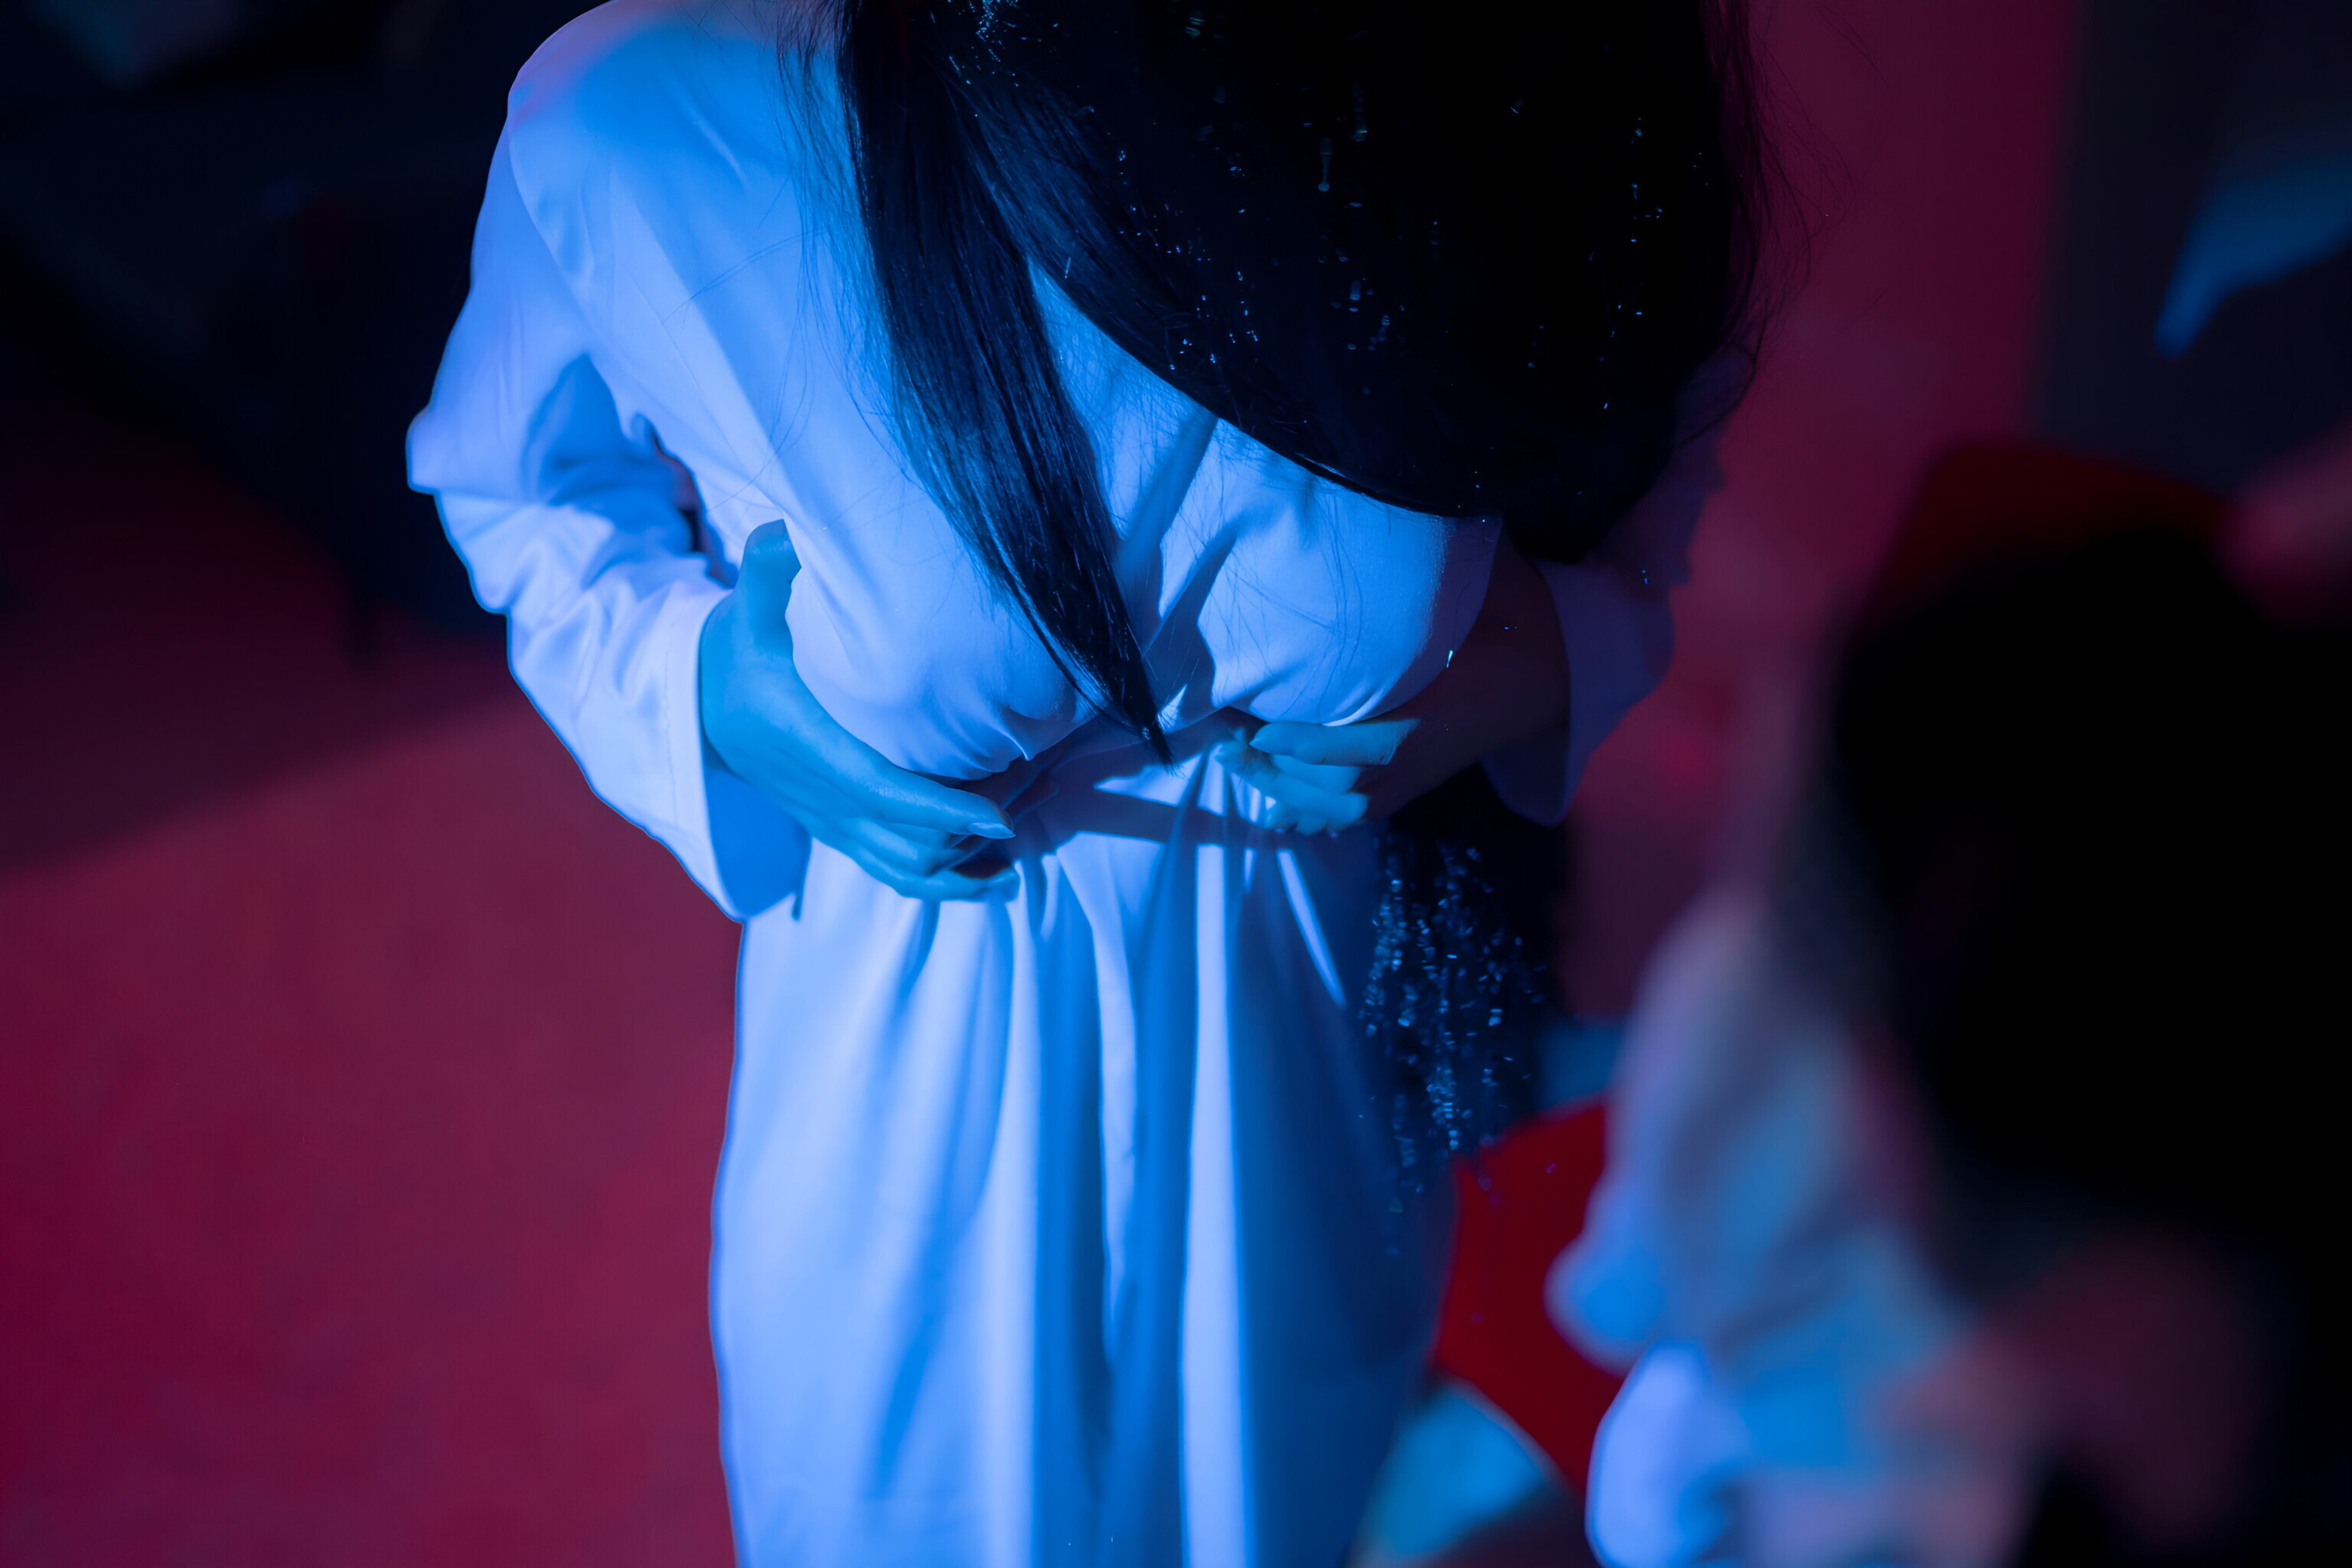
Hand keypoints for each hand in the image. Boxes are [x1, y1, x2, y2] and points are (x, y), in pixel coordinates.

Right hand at [698, 522, 1045, 898]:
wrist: (701, 704)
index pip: (883, 793)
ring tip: (1036, 814)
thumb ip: (771, 571)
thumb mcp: (750, 608)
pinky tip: (1002, 871)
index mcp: (811, 749)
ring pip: (914, 868)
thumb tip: (789, 532)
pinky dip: (954, 882)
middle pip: (917, 838)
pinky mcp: (844, 833)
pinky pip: (900, 876)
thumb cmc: (741, 650)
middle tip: (1045, 773)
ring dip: (976, 856)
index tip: (1000, 810)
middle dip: (984, 817)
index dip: (942, 809)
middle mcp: (827, 800)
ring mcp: (836, 824)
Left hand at [1213, 534, 1570, 831]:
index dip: (1293, 739)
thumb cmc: (1504, 626)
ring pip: (1332, 804)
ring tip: (1231, 763)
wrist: (1545, 679)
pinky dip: (1313, 818)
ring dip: (1278, 788)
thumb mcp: (1476, 589)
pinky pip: (1352, 816)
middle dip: (1268, 765)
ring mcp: (1409, 782)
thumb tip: (1392, 499)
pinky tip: (1274, 817)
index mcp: (1419, 719)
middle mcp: (1409, 761)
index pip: (1345, 742)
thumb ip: (1434, 566)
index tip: (1249, 724)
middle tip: (1219, 740)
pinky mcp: (1408, 790)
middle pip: (1326, 781)